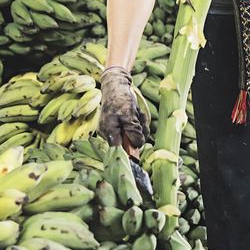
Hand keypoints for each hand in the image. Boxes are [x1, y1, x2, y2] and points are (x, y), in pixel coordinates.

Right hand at [98, 67, 152, 196]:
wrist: (115, 83)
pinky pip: (135, 128)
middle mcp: (111, 134)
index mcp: (109, 133)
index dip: (129, 159)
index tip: (137, 166)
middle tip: (138, 119)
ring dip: (140, 125)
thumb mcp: (129, 114)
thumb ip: (133, 131)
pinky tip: (136, 112)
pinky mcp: (122, 125)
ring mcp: (116, 130)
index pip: (119, 153)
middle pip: (131, 143)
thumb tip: (137, 146)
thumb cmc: (119, 99)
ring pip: (135, 135)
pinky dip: (138, 121)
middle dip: (139, 133)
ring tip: (136, 113)